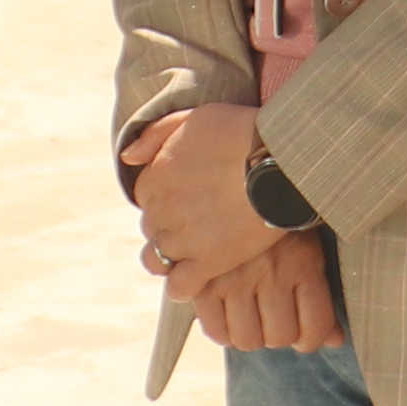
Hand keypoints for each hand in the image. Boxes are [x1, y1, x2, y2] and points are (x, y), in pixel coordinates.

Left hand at [124, 103, 277, 294]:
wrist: (280, 162)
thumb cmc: (242, 133)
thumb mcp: (195, 118)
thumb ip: (156, 135)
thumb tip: (126, 158)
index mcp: (155, 176)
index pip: (146, 196)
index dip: (166, 198)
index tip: (189, 197)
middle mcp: (162, 210)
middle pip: (152, 227)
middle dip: (170, 226)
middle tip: (201, 221)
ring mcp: (182, 239)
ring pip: (157, 259)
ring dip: (171, 256)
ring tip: (196, 251)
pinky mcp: (208, 263)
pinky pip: (179, 287)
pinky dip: (182, 287)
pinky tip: (197, 278)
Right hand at [192, 228, 340, 353]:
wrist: (232, 187)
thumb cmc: (276, 219)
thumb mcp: (307, 247)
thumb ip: (321, 296)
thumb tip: (336, 341)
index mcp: (303, 263)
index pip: (315, 328)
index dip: (311, 339)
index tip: (303, 333)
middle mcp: (271, 274)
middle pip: (279, 337)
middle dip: (278, 334)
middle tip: (273, 317)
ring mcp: (235, 278)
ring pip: (246, 339)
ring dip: (250, 334)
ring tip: (249, 315)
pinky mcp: (203, 281)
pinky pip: (215, 330)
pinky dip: (222, 331)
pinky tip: (227, 313)